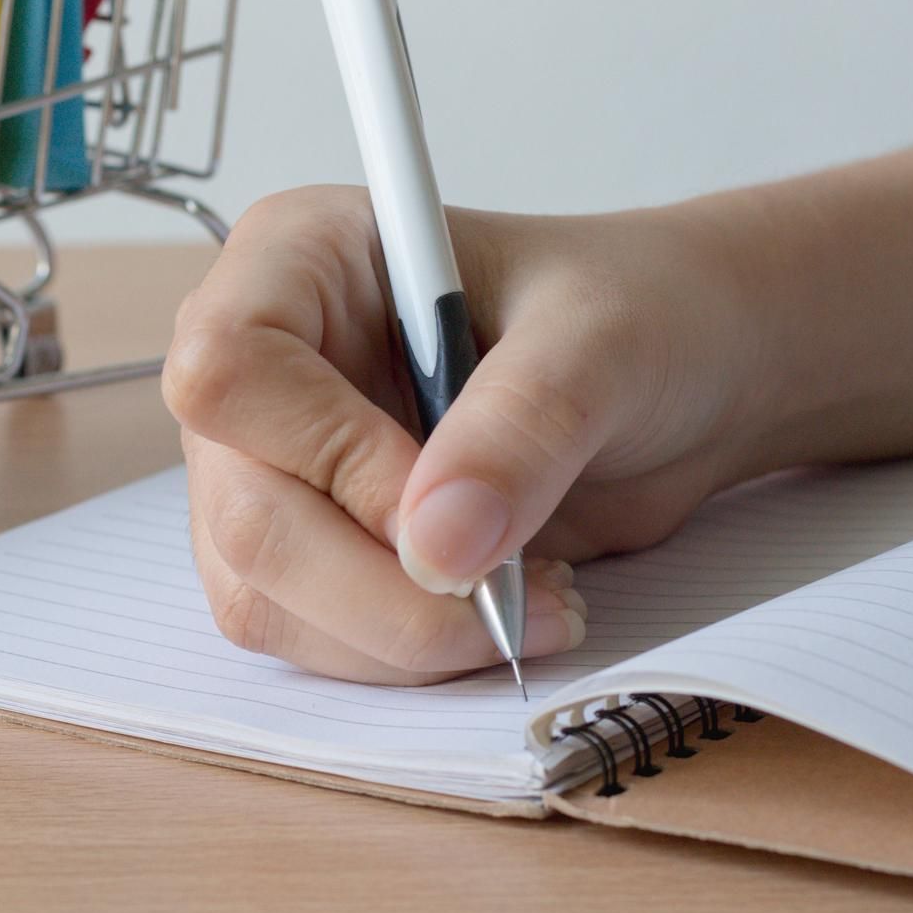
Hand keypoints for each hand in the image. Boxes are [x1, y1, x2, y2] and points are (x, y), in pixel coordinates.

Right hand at [162, 185, 762, 684]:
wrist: (683, 373)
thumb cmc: (638, 311)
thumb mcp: (600, 344)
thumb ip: (519, 432)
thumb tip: (434, 551)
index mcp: (297, 258)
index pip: (229, 371)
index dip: (328, 459)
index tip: (448, 509)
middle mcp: (259, 360)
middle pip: (243, 511)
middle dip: (379, 590)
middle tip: (507, 600)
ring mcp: (267, 462)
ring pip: (261, 593)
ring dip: (399, 636)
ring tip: (529, 597)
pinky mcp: (302, 546)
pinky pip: (305, 636)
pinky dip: (404, 654)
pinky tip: (497, 610)